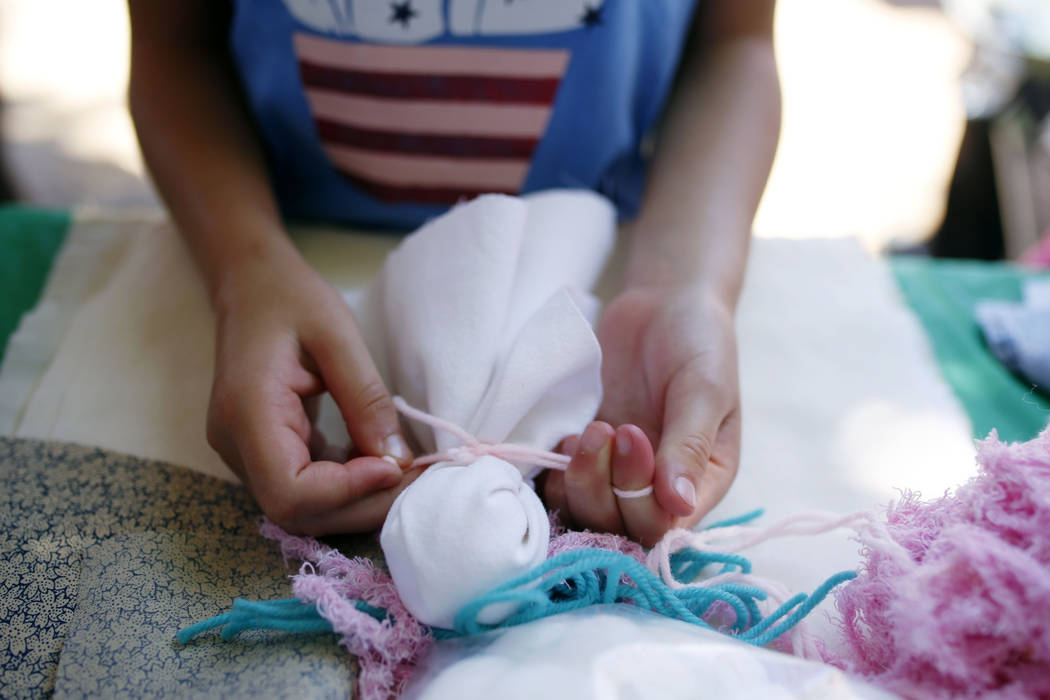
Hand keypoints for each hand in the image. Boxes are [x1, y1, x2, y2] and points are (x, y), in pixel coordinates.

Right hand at [206, 249, 419, 535]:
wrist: (251, 284)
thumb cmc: (291, 298)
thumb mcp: (338, 336)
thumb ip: (366, 399)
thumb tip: (398, 461)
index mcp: (247, 412)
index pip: (289, 490)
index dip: (345, 492)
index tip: (395, 466)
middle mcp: (236, 444)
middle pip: (297, 510)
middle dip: (362, 504)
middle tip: (418, 479)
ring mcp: (245, 453)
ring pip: (303, 507)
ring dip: (359, 499)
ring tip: (407, 471)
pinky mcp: (263, 452)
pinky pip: (305, 485)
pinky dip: (347, 484)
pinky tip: (381, 461)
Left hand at [543, 285, 740, 545]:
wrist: (663, 303)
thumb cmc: (699, 341)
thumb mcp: (705, 388)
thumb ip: (689, 445)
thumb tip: (677, 504)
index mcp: (700, 484)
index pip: (662, 528)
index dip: (638, 498)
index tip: (633, 435)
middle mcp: (655, 490)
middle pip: (616, 528)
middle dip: (600, 488)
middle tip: (603, 428)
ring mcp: (613, 474)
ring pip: (580, 513)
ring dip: (572, 481)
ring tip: (584, 429)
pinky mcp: (581, 455)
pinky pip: (555, 486)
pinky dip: (549, 471)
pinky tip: (561, 433)